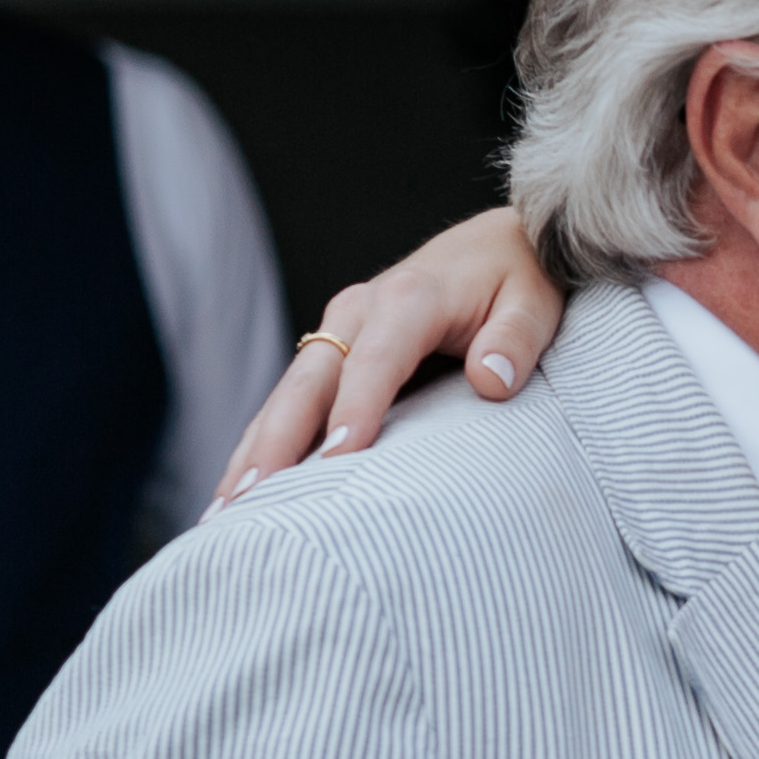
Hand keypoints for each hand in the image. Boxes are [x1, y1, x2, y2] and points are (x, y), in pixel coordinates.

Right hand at [213, 206, 568, 503]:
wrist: (499, 245)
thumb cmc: (520, 279)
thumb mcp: (535, 302)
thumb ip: (515, 339)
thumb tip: (491, 380)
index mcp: (408, 298)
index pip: (374, 361)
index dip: (354, 409)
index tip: (336, 460)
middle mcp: (360, 311)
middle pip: (308, 383)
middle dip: (276, 442)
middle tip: (249, 503)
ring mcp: (339, 331)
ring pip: (286, 396)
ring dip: (253, 452)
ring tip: (223, 514)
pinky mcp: (333, 353)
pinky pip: (291, 402)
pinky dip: (263, 443)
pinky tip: (241, 492)